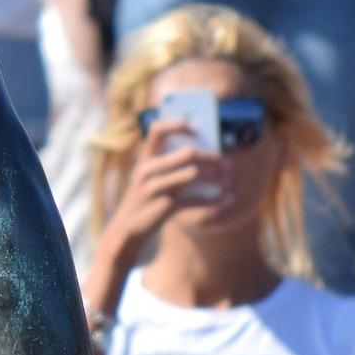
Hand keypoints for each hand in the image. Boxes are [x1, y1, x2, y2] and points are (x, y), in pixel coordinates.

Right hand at [98, 117, 228, 263]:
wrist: (126, 230)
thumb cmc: (146, 199)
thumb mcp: (150, 178)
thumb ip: (170, 165)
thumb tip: (210, 156)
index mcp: (144, 158)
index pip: (158, 129)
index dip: (178, 124)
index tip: (198, 129)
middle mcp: (147, 169)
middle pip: (187, 153)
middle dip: (212, 157)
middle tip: (226, 164)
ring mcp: (154, 188)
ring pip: (193, 174)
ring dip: (216, 177)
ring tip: (227, 182)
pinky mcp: (164, 207)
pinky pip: (196, 200)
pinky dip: (215, 201)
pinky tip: (228, 201)